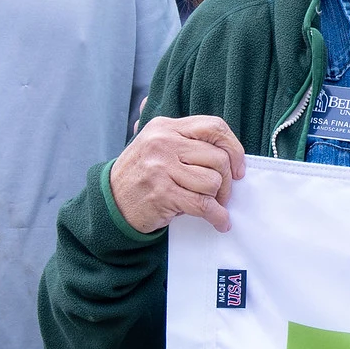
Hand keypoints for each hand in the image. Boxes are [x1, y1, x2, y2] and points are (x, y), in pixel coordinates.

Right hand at [111, 114, 245, 234]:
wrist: (111, 202)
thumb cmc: (142, 174)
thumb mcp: (156, 145)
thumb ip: (187, 140)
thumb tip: (230, 151)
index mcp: (165, 127)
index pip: (214, 126)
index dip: (234, 148)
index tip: (238, 168)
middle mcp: (163, 143)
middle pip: (218, 158)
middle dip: (227, 181)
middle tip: (222, 194)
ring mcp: (161, 168)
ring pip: (213, 182)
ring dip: (217, 198)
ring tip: (209, 203)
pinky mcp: (162, 193)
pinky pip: (203, 205)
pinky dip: (217, 216)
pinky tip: (220, 222)